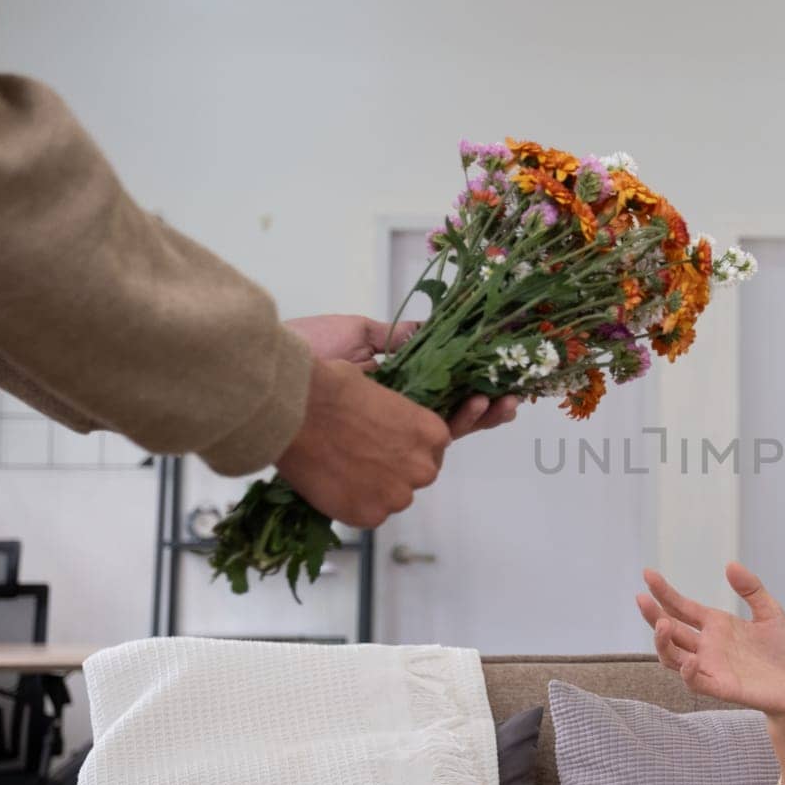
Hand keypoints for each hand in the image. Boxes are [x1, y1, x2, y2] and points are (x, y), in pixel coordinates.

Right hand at [275, 359, 450, 528]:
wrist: (297, 412)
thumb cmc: (332, 389)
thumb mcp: (376, 390)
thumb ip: (391, 414)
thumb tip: (380, 418)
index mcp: (431, 432)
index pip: (433, 449)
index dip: (408, 448)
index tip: (388, 447)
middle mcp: (422, 467)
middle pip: (416, 476)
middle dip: (395, 471)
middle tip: (363, 461)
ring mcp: (397, 495)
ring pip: (392, 499)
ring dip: (374, 491)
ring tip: (342, 472)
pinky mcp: (369, 516)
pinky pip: (367, 516)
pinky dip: (351, 506)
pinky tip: (331, 487)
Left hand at [286, 314, 518, 438]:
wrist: (274, 381)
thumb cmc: (306, 355)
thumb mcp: (356, 334)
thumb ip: (394, 337)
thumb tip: (424, 329)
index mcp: (385, 395)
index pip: (435, 400)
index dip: (466, 393)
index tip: (490, 379)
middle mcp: (387, 422)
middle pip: (447, 423)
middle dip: (482, 410)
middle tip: (510, 397)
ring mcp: (384, 439)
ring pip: (444, 438)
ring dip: (479, 418)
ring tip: (502, 402)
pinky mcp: (378, 454)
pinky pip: (426, 446)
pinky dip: (460, 426)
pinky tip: (480, 408)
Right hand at [636, 563, 784, 720]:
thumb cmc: (783, 651)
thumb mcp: (770, 613)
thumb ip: (752, 589)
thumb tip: (730, 565)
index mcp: (716, 626)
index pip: (682, 607)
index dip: (664, 592)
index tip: (648, 573)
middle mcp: (707, 646)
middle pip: (670, 631)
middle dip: (653, 615)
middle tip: (642, 599)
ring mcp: (711, 667)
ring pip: (673, 657)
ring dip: (664, 643)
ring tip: (663, 624)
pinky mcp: (721, 688)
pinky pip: (696, 682)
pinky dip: (688, 672)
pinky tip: (690, 660)